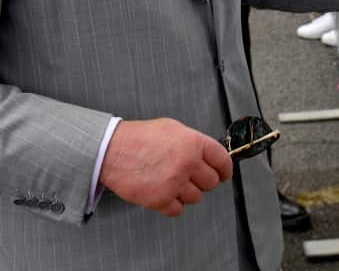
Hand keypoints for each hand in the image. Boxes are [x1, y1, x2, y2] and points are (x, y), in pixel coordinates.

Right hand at [98, 118, 232, 216]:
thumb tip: (208, 156)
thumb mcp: (173, 129)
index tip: (224, 174)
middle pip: (211, 182)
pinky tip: (165, 193)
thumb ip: (193, 142)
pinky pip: (178, 209)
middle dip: (204, 181)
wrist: (112, 151)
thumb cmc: (139, 138)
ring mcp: (175, 183)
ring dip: (188, 193)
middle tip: (193, 178)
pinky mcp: (160, 200)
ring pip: (196, 197)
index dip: (225, 169)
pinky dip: (173, 204)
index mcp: (194, 143)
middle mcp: (187, 164)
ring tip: (173, 182)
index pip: (222, 160)